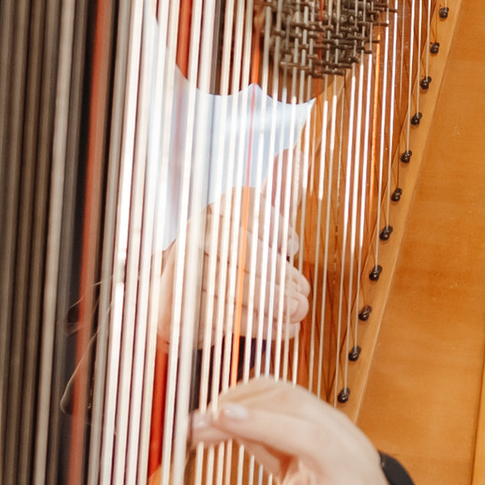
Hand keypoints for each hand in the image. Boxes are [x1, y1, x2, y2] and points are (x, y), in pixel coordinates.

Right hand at [160, 190, 309, 348]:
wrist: (182, 301)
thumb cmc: (231, 259)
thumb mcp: (254, 225)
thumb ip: (277, 193)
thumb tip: (295, 154)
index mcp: (218, 208)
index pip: (252, 211)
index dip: (278, 231)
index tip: (291, 247)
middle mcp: (197, 231)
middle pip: (245, 252)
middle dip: (281, 277)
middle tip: (303, 297)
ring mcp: (185, 267)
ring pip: (238, 286)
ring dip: (275, 305)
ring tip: (297, 314)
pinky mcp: (181, 303)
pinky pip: (228, 315)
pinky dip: (261, 325)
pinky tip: (282, 330)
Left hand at [190, 380, 413, 484]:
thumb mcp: (304, 467)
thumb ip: (271, 442)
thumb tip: (229, 417)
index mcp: (328, 430)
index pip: (282, 392)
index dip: (238, 394)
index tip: (204, 412)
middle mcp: (339, 445)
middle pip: (292, 403)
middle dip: (239, 405)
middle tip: (197, 420)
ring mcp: (345, 480)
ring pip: (311, 439)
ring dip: (264, 424)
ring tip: (224, 420)